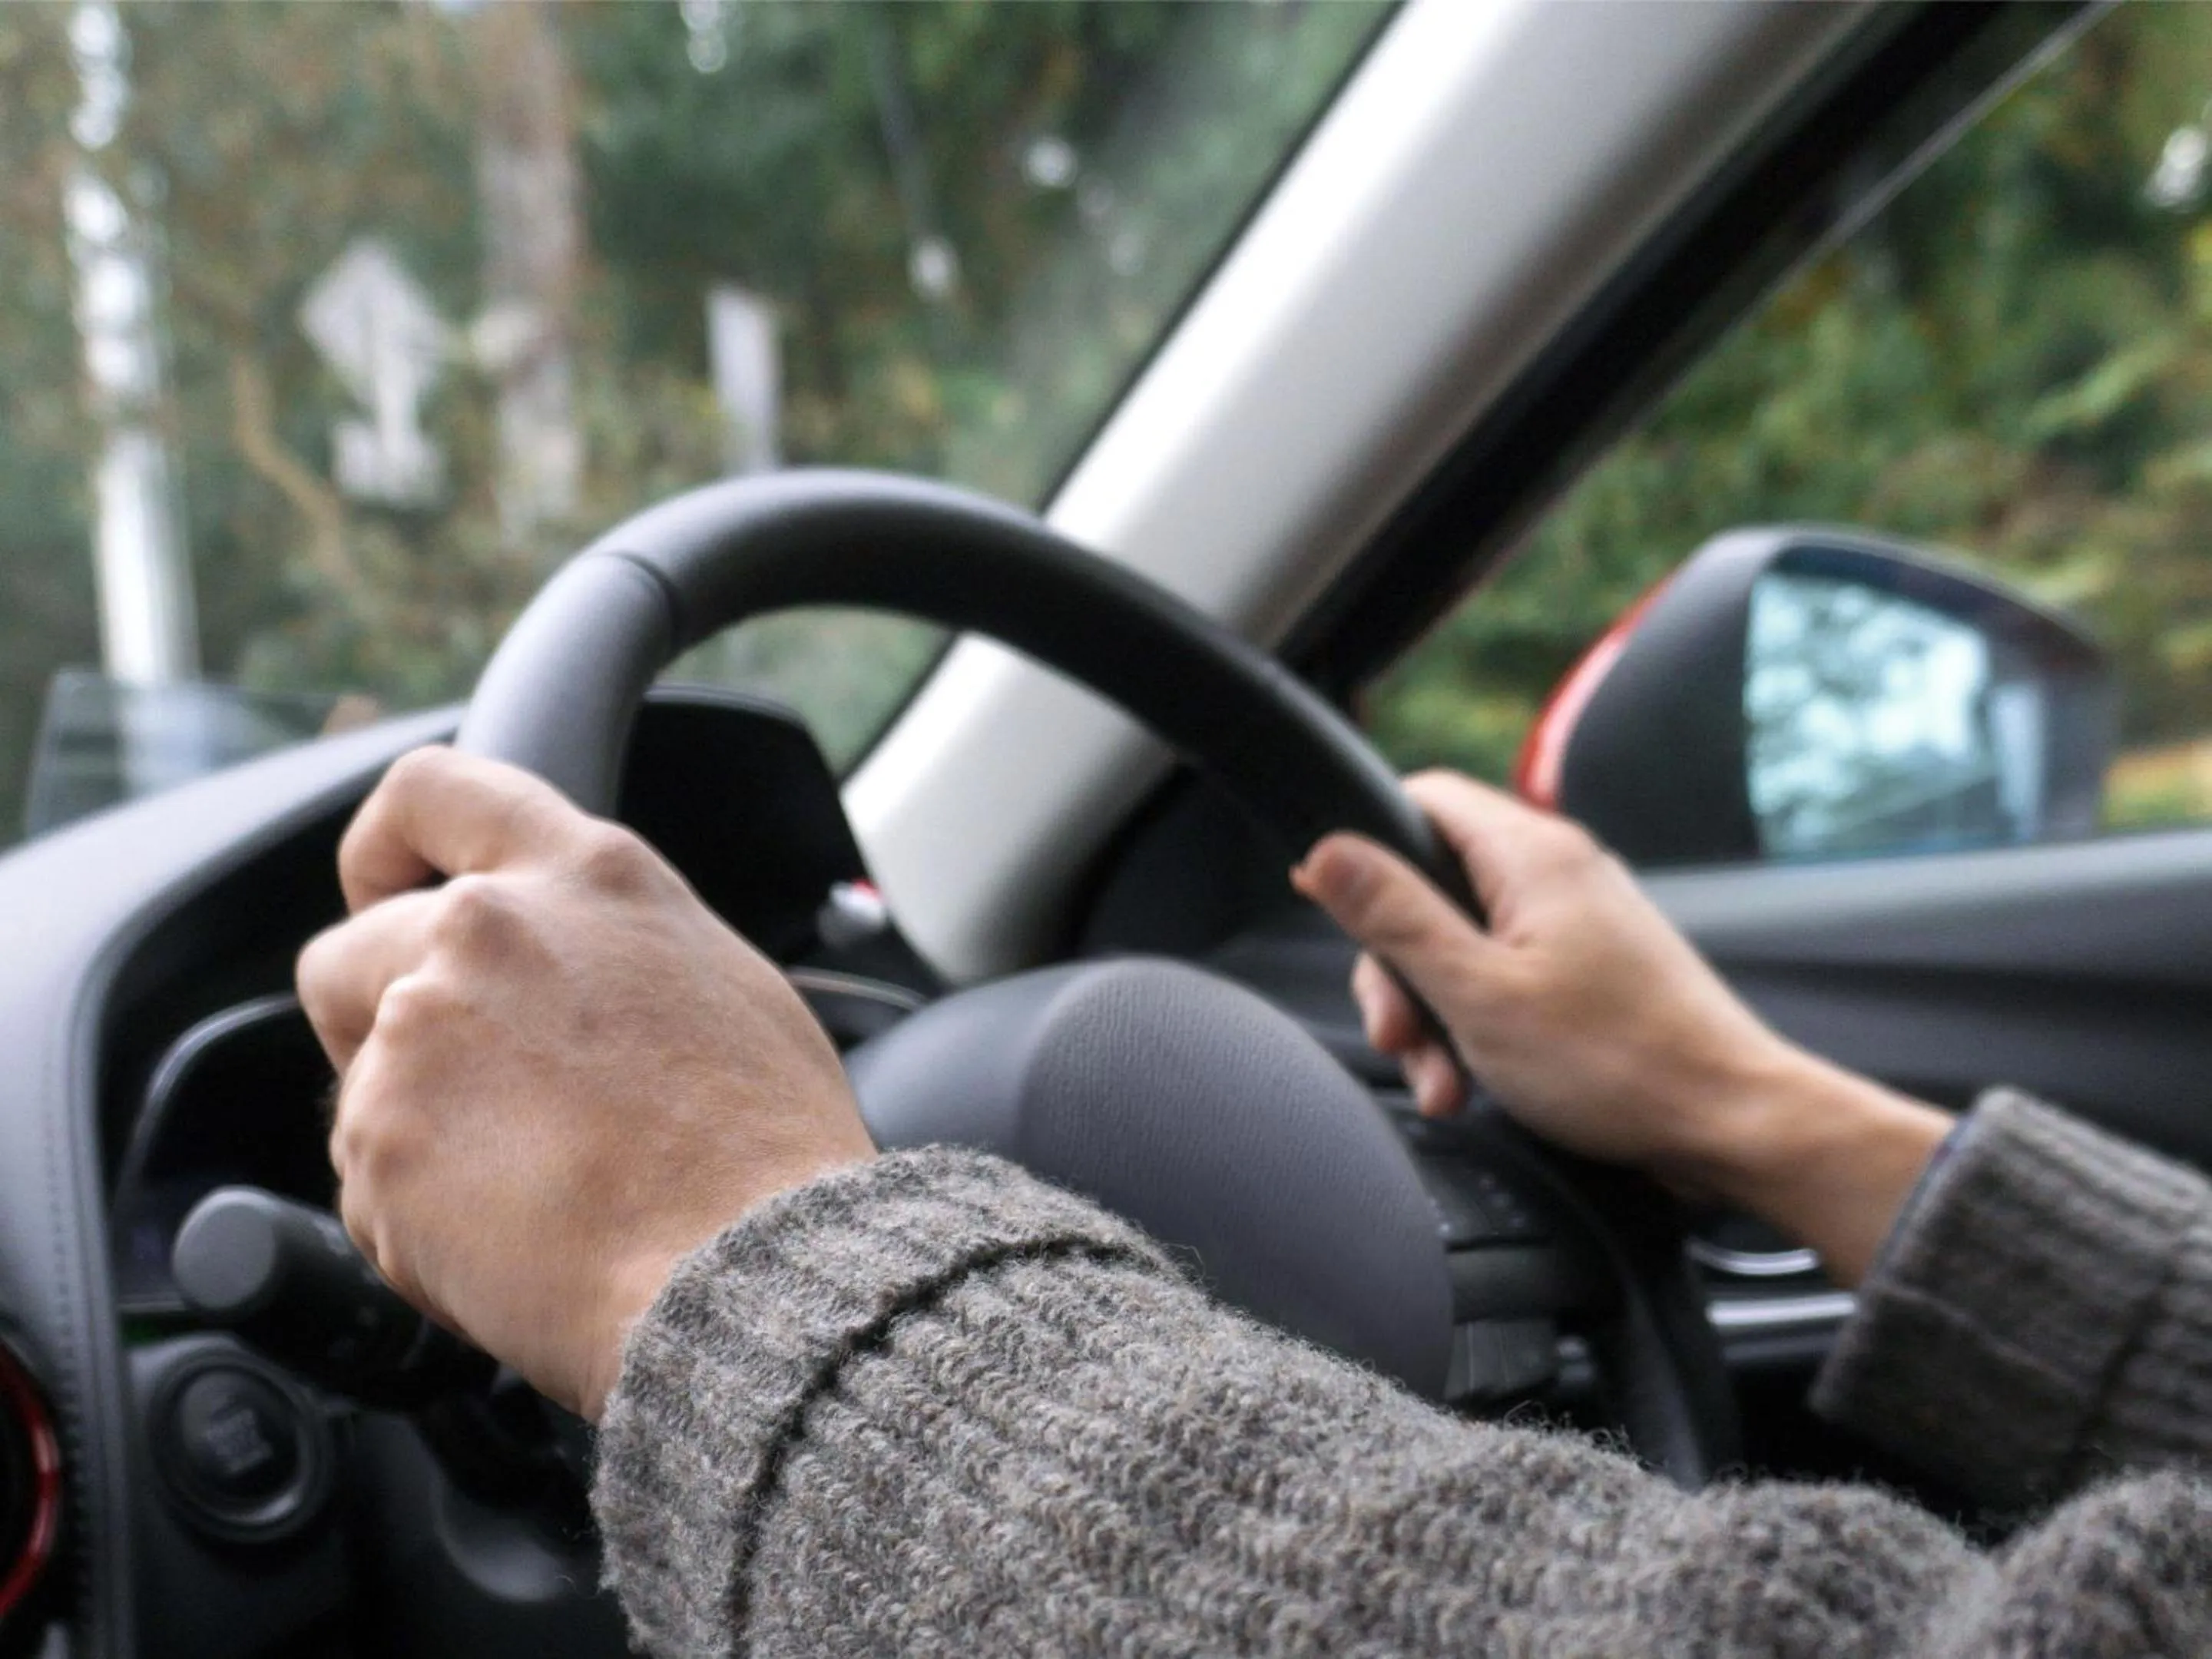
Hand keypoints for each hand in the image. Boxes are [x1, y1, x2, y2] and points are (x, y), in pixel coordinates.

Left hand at [296, 747, 873, 1418]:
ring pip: (361, 1086)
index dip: (382, 849)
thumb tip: (576, 977)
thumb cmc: (770, 1147)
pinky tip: (516, 1246)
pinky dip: (418, 1224)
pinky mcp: (379, 1145)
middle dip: (377, 1025)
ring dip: (416, 1136)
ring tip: (532, 1196)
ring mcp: (421, 1035)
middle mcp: (486, 931)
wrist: (753, 1269)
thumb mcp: (722, 982)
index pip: (431, 791)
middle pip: (348, 954)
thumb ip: (614, 946)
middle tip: (468, 1097)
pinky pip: (368, 1188)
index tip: (381, 893)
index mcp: (584, 877)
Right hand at [1292, 771, 1948, 1282]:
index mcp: (1532, 856)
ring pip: (1464, 942)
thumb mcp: (1476, 993)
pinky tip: (1476, 1083)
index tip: (1339, 913)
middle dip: (1398, 968)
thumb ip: (1394, 917)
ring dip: (1435, 1014)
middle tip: (1399, 1035)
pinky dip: (1479, 1026)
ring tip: (1445, 1082)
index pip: (1421, 799)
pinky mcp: (1591, 969)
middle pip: (1431, 885)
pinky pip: (1507, 976)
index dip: (1366, 849)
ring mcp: (1578, 921)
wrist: (1731, 1124)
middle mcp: (1559, 872)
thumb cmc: (1620, 1065)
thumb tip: (1327, 849)